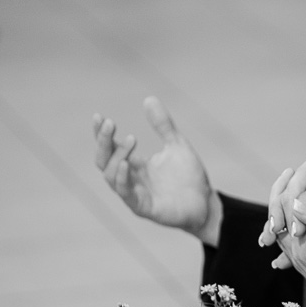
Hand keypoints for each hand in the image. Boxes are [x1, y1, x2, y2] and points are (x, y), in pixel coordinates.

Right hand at [93, 96, 220, 244]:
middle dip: (103, 142)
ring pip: (110, 176)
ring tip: (131, 139)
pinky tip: (125, 164)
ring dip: (117, 156)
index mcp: (134, 165)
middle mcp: (130, 179)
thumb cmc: (188, 177)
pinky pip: (126, 194)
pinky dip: (122, 179)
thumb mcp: (176, 145)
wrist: (206, 203)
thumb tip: (148, 98)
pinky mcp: (143, 208)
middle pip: (103, 160)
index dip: (101, 134)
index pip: (109, 148)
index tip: (99, 116)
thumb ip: (163, 125)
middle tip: (110, 123)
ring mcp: (134, 194)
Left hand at [274, 178, 305, 306]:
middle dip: (301, 177)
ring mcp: (295, 256)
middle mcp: (300, 253)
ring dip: (286, 188)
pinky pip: (280, 226)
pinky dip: (282, 205)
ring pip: (277, 215)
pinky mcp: (296, 258)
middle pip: (287, 206)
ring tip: (300, 168)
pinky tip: (292, 193)